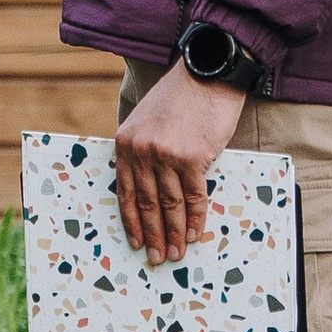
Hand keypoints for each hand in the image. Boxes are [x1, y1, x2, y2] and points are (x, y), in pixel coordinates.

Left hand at [111, 66, 246, 264]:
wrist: (207, 73)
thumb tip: (149, 190)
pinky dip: (195, 218)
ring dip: (174, 233)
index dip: (131, 220)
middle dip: (152, 234)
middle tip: (156, 257)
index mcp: (125, 143)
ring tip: (176, 252)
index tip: (136, 241)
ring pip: (169, 205)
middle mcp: (141, 151)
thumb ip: (143, 150)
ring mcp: (166, 155)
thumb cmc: (180, 97)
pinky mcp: (192, 157)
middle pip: (145, 203)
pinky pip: (193, 197)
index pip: (124, 191)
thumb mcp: (147, 120)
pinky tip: (195, 234)